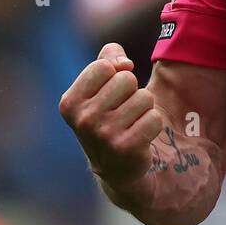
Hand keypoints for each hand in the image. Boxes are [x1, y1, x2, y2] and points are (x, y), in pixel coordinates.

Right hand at [59, 42, 165, 189]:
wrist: (114, 166)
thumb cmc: (107, 116)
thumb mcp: (98, 86)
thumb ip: (107, 58)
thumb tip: (124, 63)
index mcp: (70, 102)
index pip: (104, 66)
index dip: (114, 75)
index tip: (109, 93)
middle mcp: (83, 119)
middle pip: (127, 79)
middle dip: (131, 92)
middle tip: (122, 111)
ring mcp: (104, 135)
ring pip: (144, 97)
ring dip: (144, 108)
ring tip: (131, 123)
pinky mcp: (127, 147)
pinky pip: (155, 118)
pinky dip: (153, 124)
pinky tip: (140, 136)